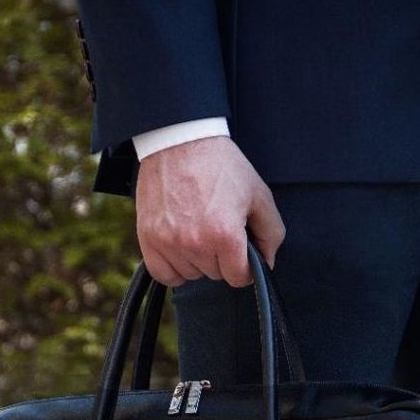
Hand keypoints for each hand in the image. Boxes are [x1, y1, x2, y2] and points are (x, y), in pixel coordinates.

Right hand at [134, 135, 285, 286]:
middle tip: (217, 226)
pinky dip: (173, 267)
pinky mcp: (148, 239)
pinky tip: (181, 247)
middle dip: (221, 258)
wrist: (179, 141)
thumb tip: (267, 263)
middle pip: (215, 275)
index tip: (240, 249)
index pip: (239, 278)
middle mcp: (195, 244)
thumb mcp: (258, 193)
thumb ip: (271, 233)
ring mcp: (169, 243)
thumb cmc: (220, 165)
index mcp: (225, 235)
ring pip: (191, 275)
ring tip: (198, 228)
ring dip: (197, 260)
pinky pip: (164, 274)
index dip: (245, 265)